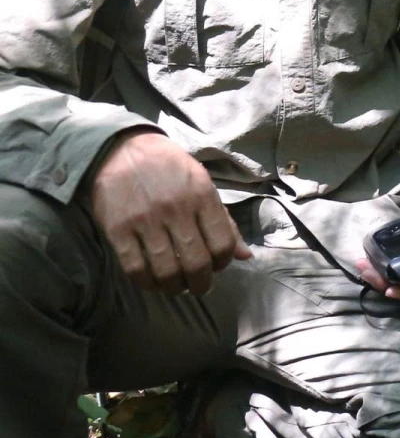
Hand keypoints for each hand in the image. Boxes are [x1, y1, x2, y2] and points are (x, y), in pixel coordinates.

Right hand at [85, 131, 251, 295]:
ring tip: (176, 287)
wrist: (122, 150)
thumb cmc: (169, 169)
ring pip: (166, 270)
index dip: (224, 262)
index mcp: (202, 196)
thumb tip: (245, 256)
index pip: (222, 243)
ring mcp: (145, 221)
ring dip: (174, 287)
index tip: (218, 267)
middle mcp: (176, 209)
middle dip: (201, 283)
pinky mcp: (117, 230)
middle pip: (196, 262)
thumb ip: (223, 221)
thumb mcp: (203, 185)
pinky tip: (152, 281)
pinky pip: (135, 268)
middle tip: (199, 287)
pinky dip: (146, 282)